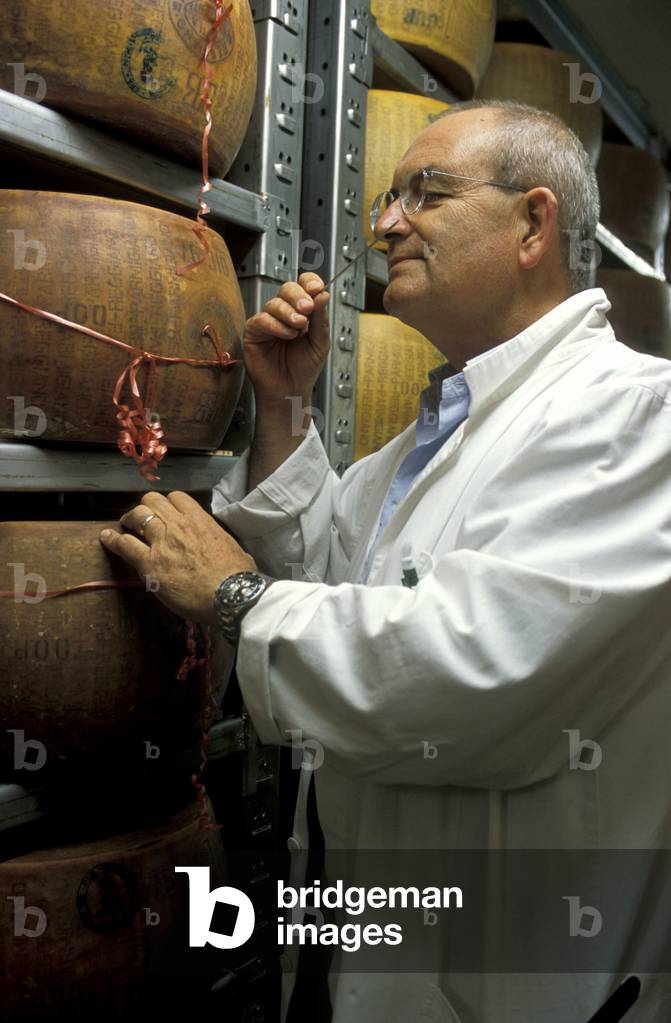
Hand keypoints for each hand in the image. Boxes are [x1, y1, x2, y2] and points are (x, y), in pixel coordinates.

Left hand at [99, 491, 256, 626]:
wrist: (230, 595)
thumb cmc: (238, 576)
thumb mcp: (236, 550)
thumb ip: (223, 545)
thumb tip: (232, 552)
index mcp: (200, 521)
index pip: (177, 498)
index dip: (168, 503)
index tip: (166, 512)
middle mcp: (178, 525)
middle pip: (153, 501)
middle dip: (146, 508)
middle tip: (143, 519)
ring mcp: (161, 542)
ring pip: (137, 516)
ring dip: (129, 520)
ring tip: (124, 526)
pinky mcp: (149, 563)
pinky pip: (124, 544)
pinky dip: (113, 539)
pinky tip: (106, 538)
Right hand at [243, 272, 330, 403]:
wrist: (290, 391)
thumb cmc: (304, 368)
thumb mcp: (320, 342)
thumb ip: (321, 318)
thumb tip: (323, 294)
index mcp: (302, 311)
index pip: (303, 286)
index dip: (309, 282)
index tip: (316, 288)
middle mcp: (284, 313)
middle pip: (287, 288)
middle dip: (298, 296)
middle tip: (307, 309)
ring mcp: (267, 321)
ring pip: (274, 303)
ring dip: (288, 313)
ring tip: (298, 329)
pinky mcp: (253, 332)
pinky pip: (261, 319)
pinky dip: (276, 325)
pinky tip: (287, 336)